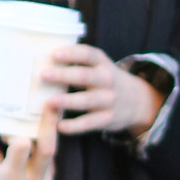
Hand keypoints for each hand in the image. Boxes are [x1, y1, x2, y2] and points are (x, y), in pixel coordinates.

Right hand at [0, 102, 58, 179]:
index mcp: (12, 177)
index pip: (22, 147)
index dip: (18, 132)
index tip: (12, 124)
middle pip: (48, 148)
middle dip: (50, 123)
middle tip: (51, 102)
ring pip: (52, 150)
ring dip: (50, 130)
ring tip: (50, 108)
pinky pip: (50, 156)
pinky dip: (47, 140)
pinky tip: (47, 124)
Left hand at [39, 44, 163, 138]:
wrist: (138, 102)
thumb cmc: (106, 81)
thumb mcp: (100, 67)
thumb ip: (78, 63)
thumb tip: (40, 60)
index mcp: (102, 64)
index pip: (88, 54)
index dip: (72, 53)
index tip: (54, 54)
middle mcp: (107, 80)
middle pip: (85, 76)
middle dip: (64, 75)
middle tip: (43, 75)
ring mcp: (108, 100)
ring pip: (87, 100)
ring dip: (68, 101)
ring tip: (49, 102)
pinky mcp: (107, 119)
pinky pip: (89, 123)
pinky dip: (75, 126)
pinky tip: (60, 126)